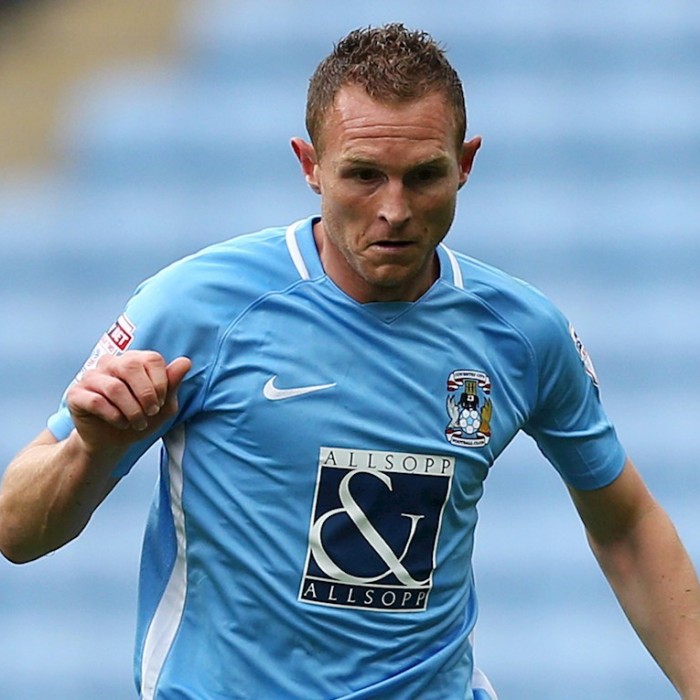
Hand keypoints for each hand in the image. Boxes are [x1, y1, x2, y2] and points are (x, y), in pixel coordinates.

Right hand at [66, 351, 191, 455]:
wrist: (112, 442)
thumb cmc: (139, 418)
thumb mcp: (162, 405)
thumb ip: (172, 383)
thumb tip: (185, 362)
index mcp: (133, 360)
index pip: (151, 358)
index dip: (160, 382)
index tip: (161, 403)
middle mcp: (111, 363)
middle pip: (131, 365)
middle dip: (146, 394)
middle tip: (151, 412)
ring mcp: (91, 376)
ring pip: (115, 387)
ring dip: (132, 410)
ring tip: (138, 423)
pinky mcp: (77, 394)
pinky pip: (97, 401)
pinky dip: (114, 416)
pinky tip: (120, 423)